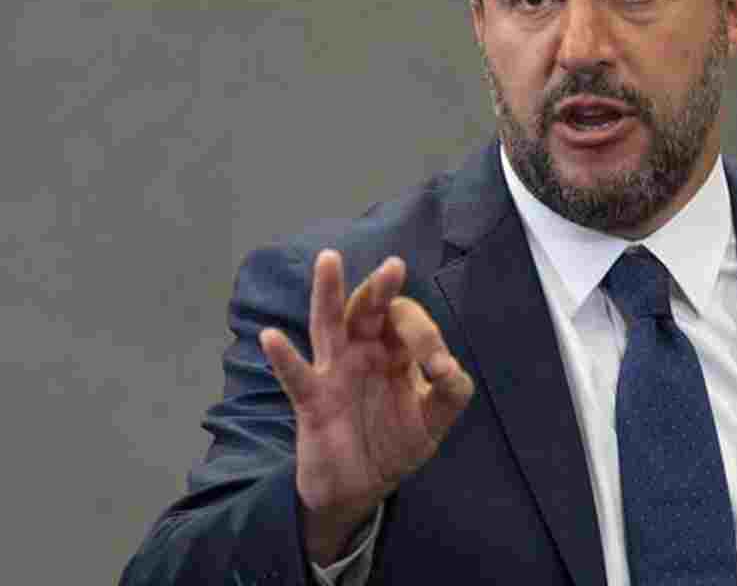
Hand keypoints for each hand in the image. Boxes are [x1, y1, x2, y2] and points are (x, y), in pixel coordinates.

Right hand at [259, 249, 473, 564]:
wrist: (362, 489)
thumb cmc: (396, 442)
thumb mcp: (434, 420)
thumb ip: (451, 393)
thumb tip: (449, 368)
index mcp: (394, 350)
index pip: (407, 323)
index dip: (425, 338)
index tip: (439, 369)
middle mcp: (363, 351)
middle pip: (368, 310)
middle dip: (380, 288)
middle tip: (394, 266)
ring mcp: (334, 372)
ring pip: (328, 324)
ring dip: (328, 293)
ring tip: (329, 260)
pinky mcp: (312, 401)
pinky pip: (296, 375)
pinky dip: (283, 357)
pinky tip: (271, 336)